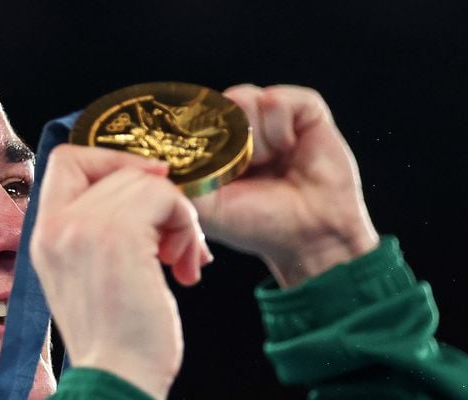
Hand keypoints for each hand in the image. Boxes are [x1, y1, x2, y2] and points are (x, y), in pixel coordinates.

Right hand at [32, 146, 210, 399]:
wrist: (117, 382)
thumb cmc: (116, 341)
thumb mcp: (90, 275)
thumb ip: (102, 229)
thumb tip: (151, 179)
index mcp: (43, 235)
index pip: (68, 159)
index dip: (113, 162)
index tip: (147, 192)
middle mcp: (56, 225)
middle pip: (119, 169)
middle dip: (159, 200)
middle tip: (174, 246)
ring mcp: (83, 227)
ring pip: (147, 182)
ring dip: (179, 218)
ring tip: (182, 261)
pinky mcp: (118, 235)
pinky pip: (166, 197)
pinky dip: (187, 225)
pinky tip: (186, 268)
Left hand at [195, 85, 379, 286]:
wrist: (308, 233)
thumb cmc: (257, 223)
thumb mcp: (205, 205)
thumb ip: (179, 176)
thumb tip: (159, 152)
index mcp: (216, 145)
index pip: (192, 117)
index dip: (196, 133)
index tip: (207, 160)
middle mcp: (241, 126)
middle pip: (216, 104)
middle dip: (226, 138)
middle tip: (242, 170)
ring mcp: (271, 116)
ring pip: (243, 99)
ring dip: (254, 138)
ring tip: (268, 162)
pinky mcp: (303, 109)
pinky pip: (276, 100)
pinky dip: (279, 128)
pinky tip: (289, 149)